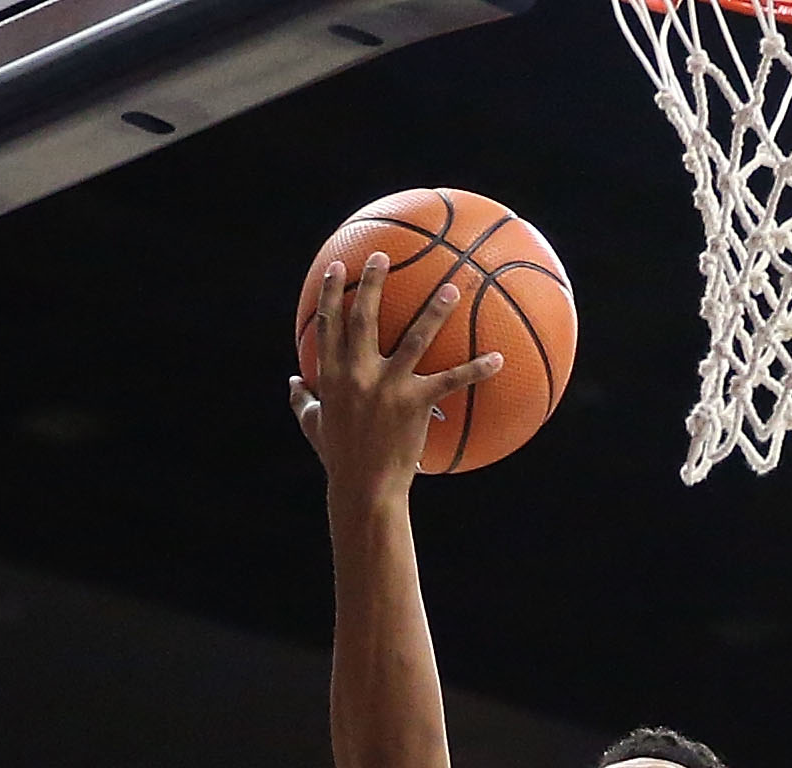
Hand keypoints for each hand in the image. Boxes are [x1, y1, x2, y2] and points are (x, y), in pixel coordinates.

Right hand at [288, 254, 500, 495]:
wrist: (363, 488)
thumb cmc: (339, 458)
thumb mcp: (314, 426)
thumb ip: (303, 400)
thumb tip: (293, 381)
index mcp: (332, 376)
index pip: (328, 324)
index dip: (331, 292)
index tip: (338, 267)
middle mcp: (358, 374)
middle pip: (364, 317)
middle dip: (372, 282)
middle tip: (382, 256)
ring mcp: (388, 387)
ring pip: (414, 338)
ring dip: (434, 310)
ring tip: (451, 288)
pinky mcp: (415, 403)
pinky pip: (451, 380)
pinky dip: (476, 369)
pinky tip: (499, 358)